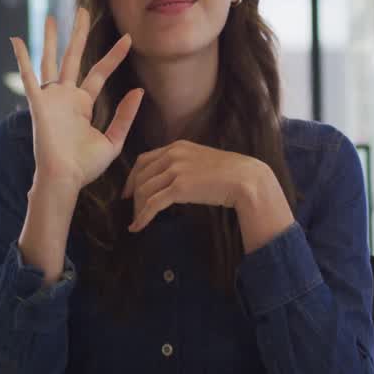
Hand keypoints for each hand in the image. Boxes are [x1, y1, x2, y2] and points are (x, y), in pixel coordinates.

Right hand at [10, 8, 143, 192]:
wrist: (65, 179)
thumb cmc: (85, 167)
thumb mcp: (113, 140)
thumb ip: (125, 115)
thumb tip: (139, 90)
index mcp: (83, 104)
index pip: (100, 72)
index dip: (114, 55)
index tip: (128, 39)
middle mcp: (66, 97)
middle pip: (74, 57)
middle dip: (78, 34)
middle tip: (82, 10)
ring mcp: (51, 98)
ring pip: (51, 60)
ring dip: (51, 39)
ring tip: (51, 16)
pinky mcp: (38, 104)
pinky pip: (29, 77)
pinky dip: (22, 58)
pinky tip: (17, 40)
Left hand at [122, 140, 265, 232]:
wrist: (245, 178)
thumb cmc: (228, 173)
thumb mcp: (201, 160)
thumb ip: (183, 164)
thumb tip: (171, 181)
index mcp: (176, 146)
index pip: (144, 160)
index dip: (132, 177)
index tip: (128, 191)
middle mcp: (172, 155)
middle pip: (140, 176)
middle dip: (133, 195)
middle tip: (132, 210)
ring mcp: (175, 170)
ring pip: (144, 191)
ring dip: (138, 209)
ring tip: (137, 221)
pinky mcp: (179, 188)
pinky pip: (152, 204)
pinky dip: (142, 217)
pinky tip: (138, 227)